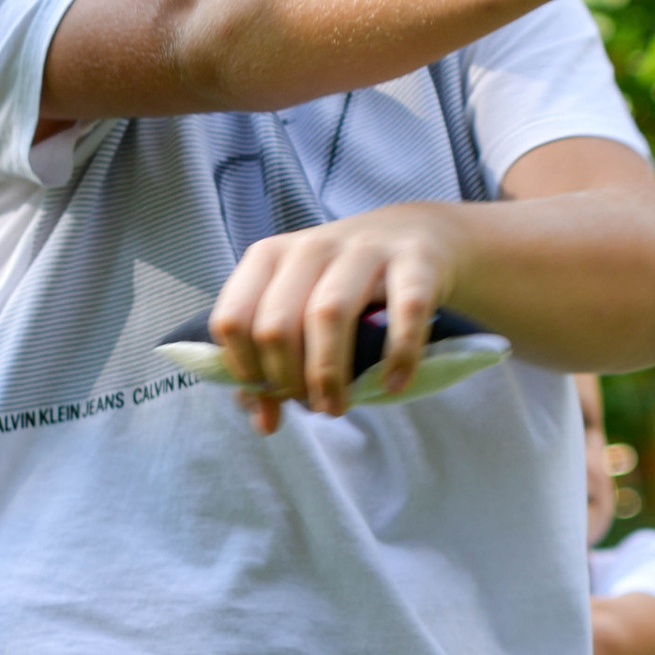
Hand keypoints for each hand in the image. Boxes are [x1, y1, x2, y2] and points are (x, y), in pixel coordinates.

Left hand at [209, 200, 459, 428]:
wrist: (421, 233)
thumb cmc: (347, 283)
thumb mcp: (299, 307)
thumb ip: (270, 362)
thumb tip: (264, 421)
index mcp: (270, 256)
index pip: (232, 320)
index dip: (245, 369)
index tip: (270, 394)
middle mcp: (312, 247)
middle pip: (276, 325)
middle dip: (287, 381)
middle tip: (310, 404)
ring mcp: (365, 249)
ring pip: (328, 314)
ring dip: (329, 374)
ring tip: (337, 406)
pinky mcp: (417, 260)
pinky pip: (404, 310)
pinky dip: (398, 354)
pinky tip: (393, 384)